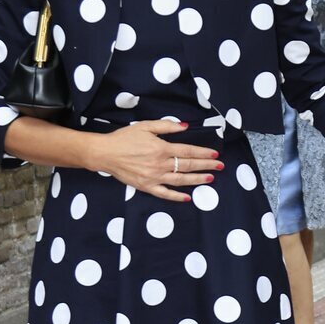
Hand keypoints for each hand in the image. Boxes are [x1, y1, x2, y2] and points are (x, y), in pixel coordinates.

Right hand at [88, 119, 222, 200]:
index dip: (203, 153)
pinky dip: (177, 197)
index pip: (188, 151)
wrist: (105, 153)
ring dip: (197, 180)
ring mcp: (154, 177)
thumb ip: (166, 126)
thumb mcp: (145, 126)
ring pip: (180, 180)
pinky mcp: (146, 187)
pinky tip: (188, 197)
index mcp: (161, 148)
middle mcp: (160, 164)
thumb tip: (185, 126)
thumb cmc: (124, 138)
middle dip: (206, 166)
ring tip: (210, 179)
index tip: (215, 154)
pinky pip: (165, 194)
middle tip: (220, 166)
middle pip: (188, 166)